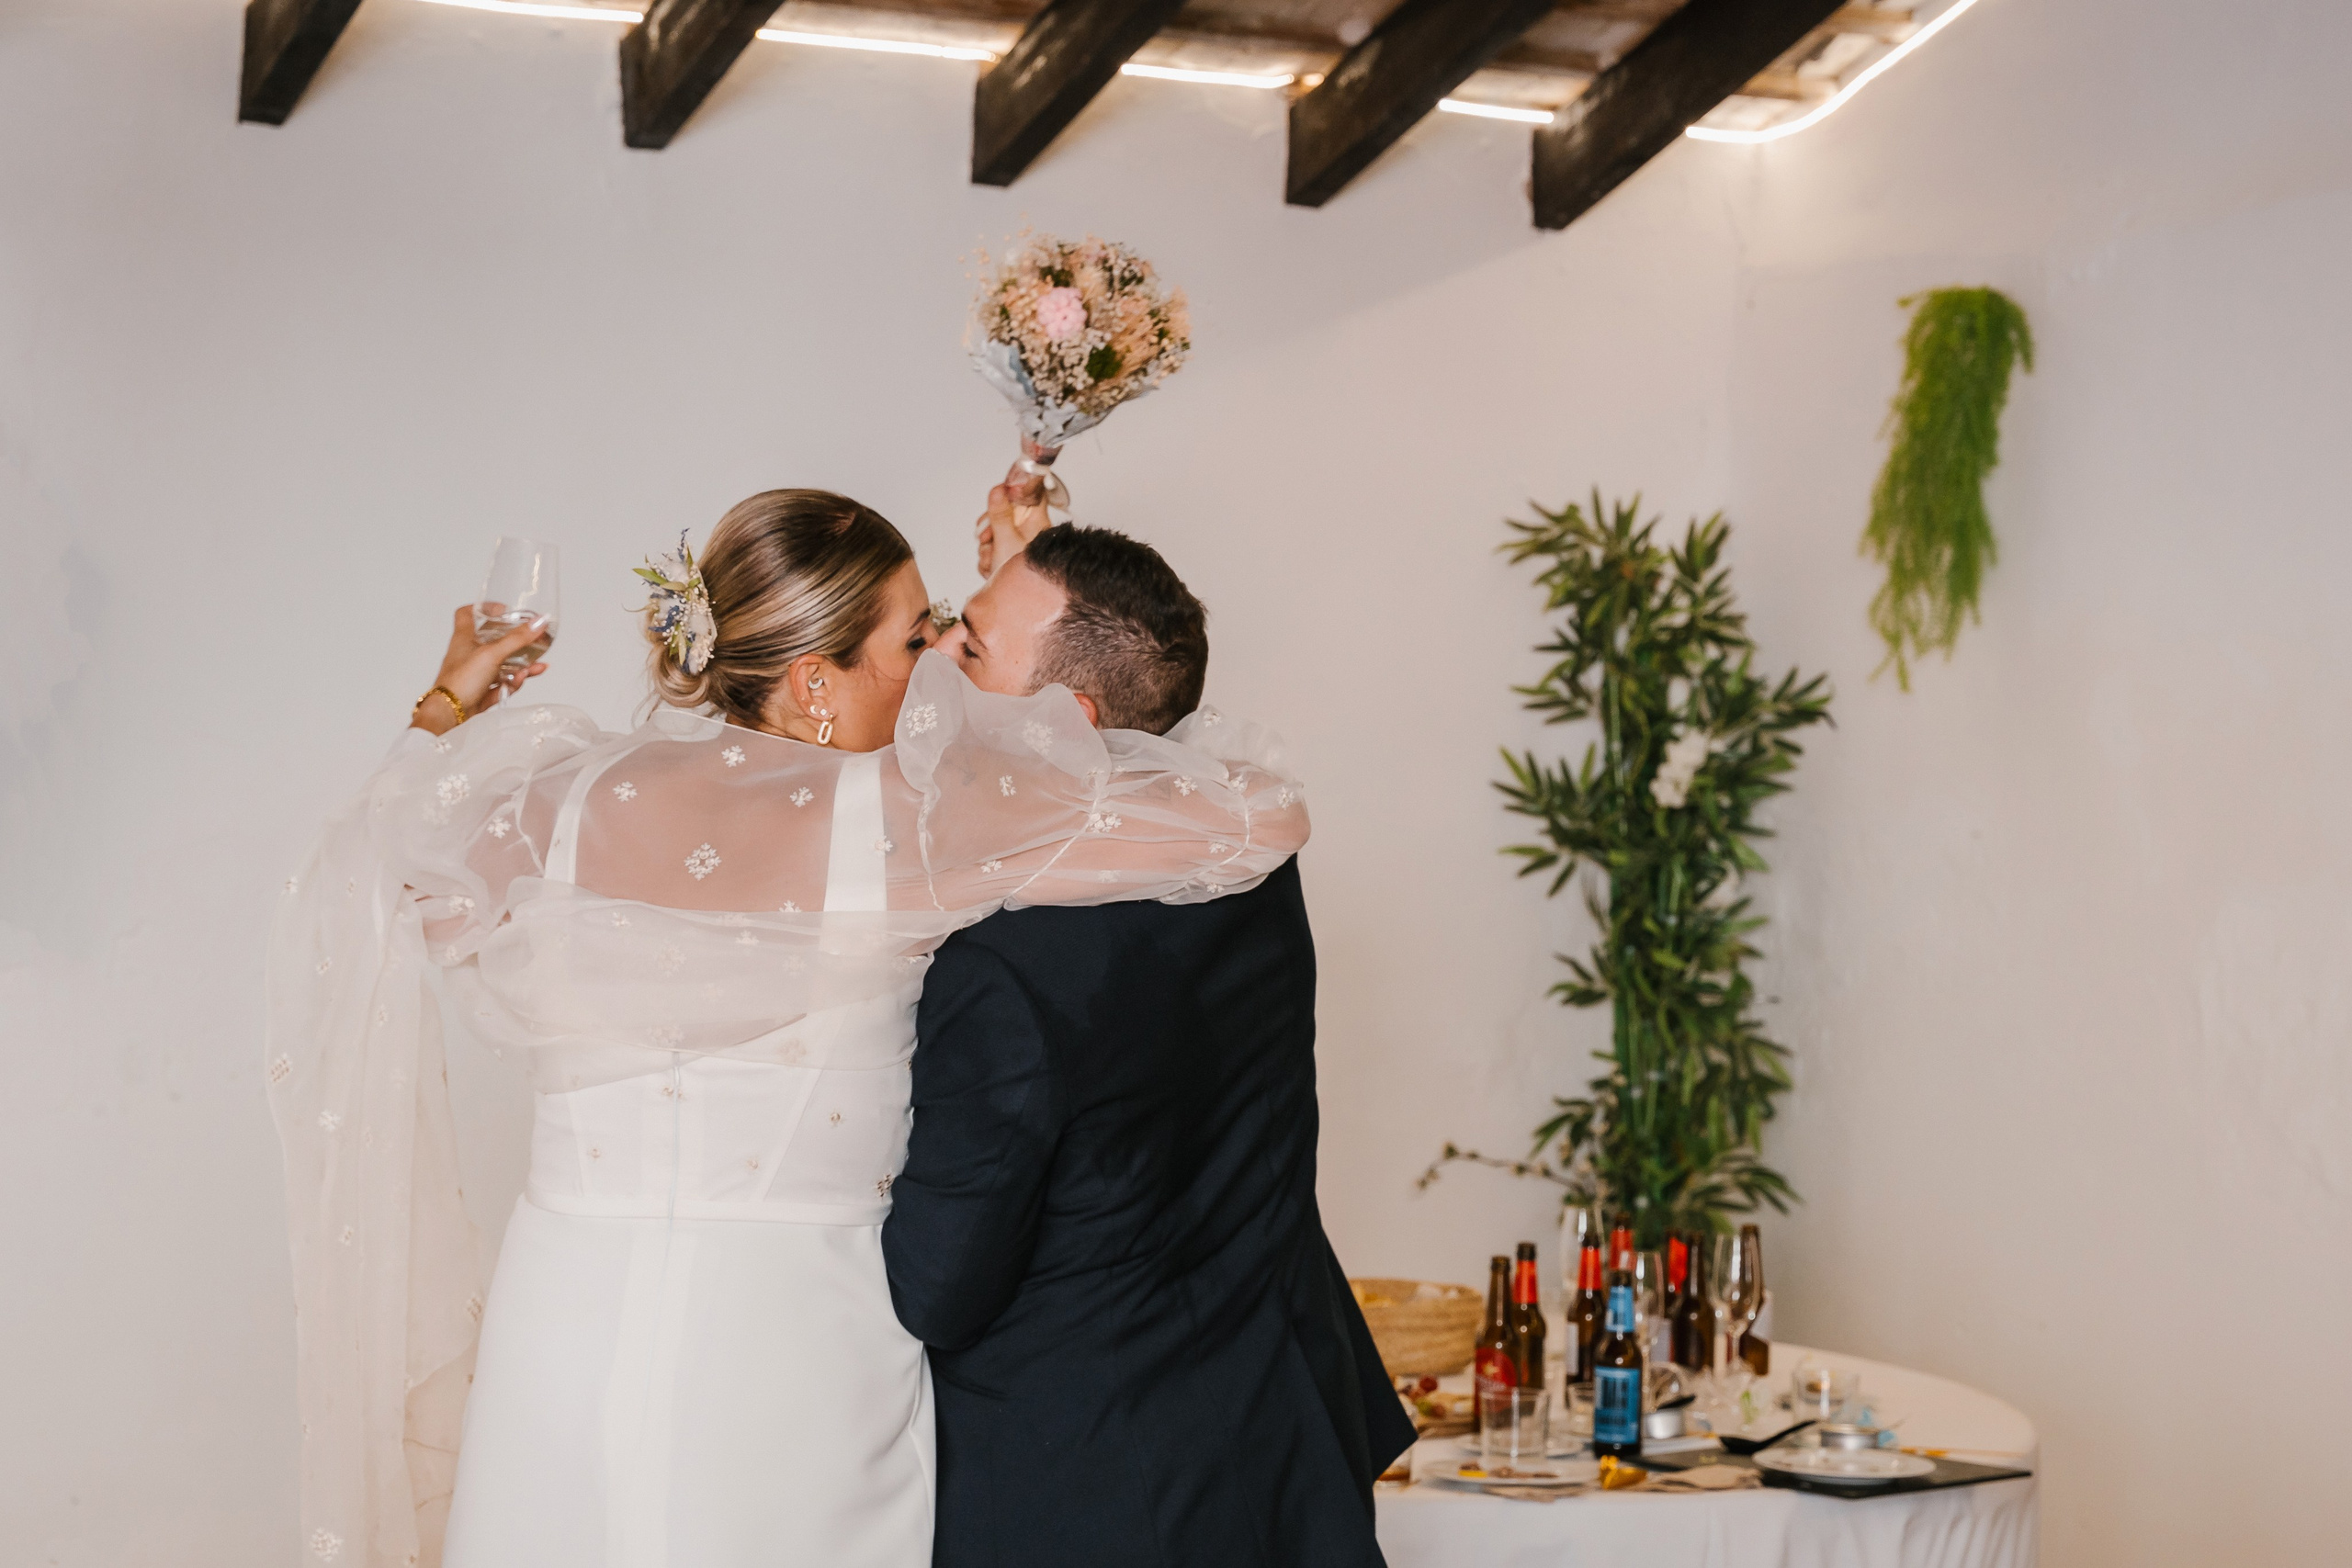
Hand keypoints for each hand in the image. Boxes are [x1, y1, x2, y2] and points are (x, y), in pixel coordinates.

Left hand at [412, 605, 548, 733]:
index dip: (483, 608)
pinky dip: (515, 681)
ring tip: (538, 665)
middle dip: (515, 641)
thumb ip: (517, 639)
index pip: (467, 614)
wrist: (449, 714)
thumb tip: (539, 622)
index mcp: (464, 638)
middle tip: (532, 639)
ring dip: (522, 664)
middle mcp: (469, 654)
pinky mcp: (482, 691)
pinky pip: (503, 684)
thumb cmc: (461, 680)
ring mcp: (475, 673)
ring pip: (502, 664)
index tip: (502, 610)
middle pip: (493, 641)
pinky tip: (524, 679)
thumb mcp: (492, 654)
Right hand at [973, 462, 1053, 577]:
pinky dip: (989, 561)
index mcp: (1036, 522)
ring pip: (995, 535)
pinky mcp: (1010, 558)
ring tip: (994, 562)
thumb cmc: (1025, 577)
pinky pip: (993, 552)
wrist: (1022, 606)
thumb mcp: (1006, 541)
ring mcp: (1019, 546)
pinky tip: (993, 570)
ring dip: (987, 549)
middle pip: (1004, 515)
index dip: (1011, 491)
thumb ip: (1000, 514)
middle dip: (990, 530)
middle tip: (987, 539)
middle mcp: (1030, 532)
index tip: (997, 496)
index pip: (1029, 493)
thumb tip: (999, 488)